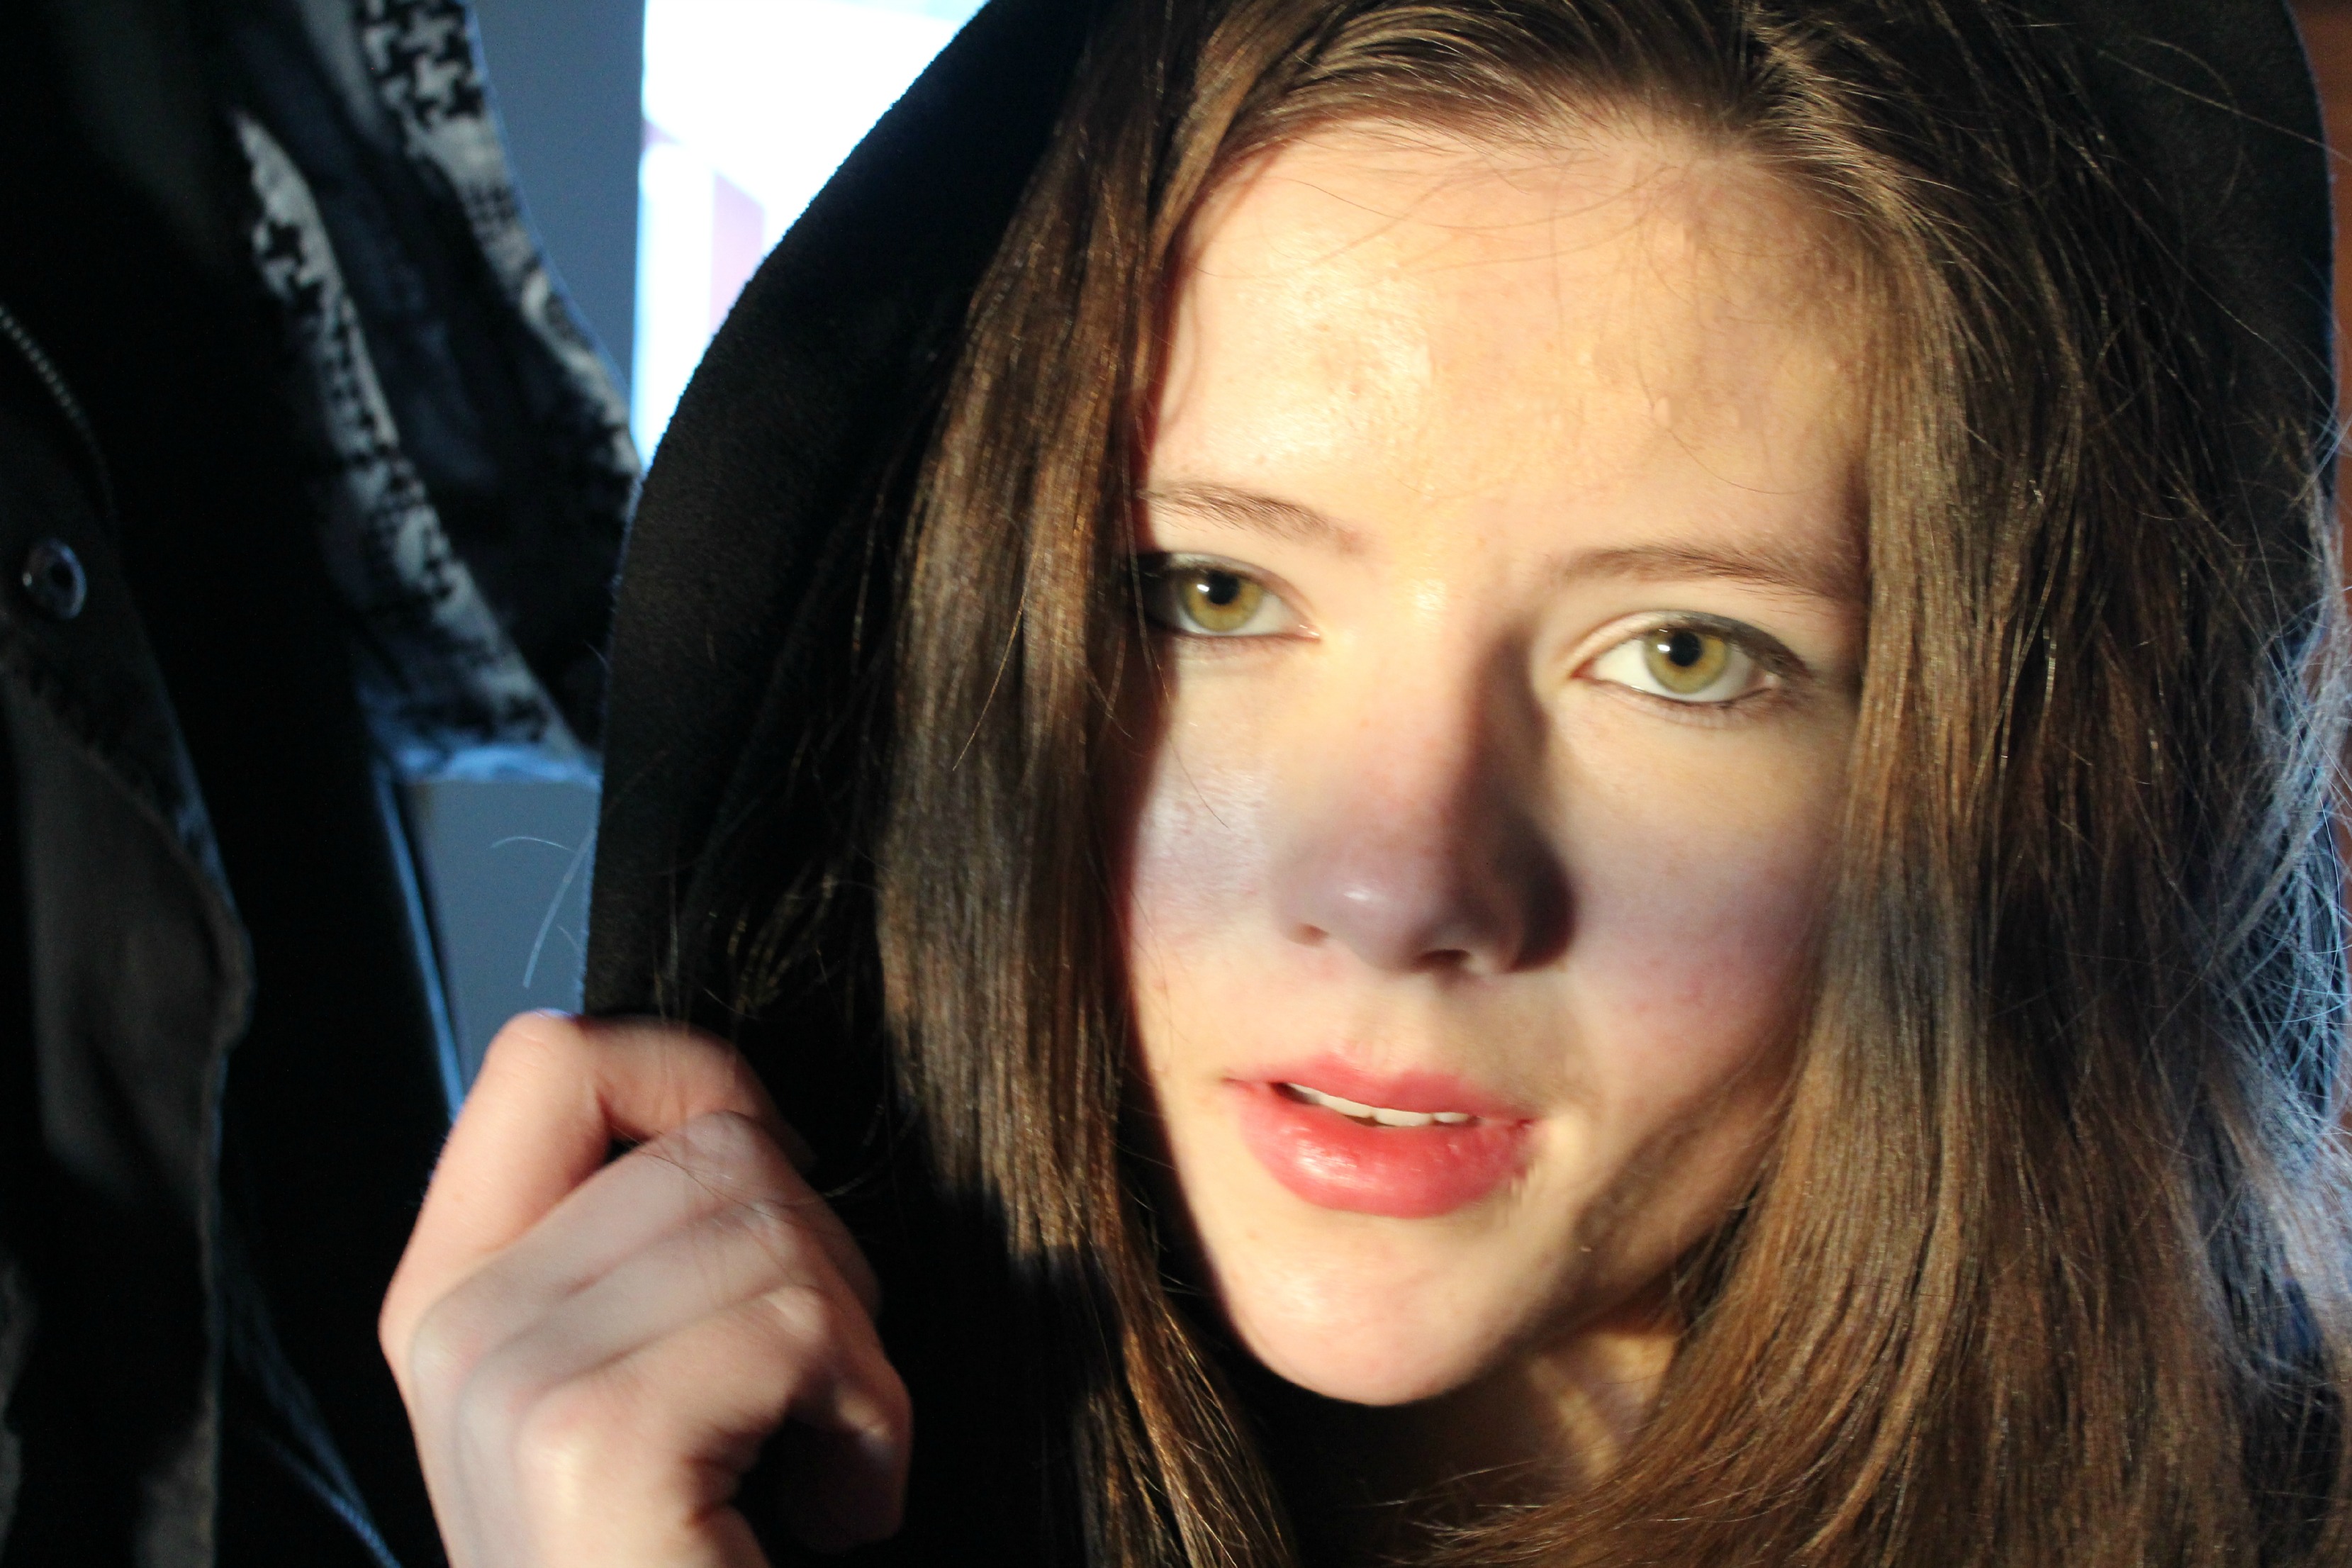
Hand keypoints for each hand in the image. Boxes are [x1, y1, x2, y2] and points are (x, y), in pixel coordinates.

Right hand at [381, 1013, 909, 1566]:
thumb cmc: (693, 1555)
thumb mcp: (644, 1383)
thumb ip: (646, 1249)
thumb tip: (742, 1120)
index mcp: (453, 1288)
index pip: (550, 1057)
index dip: (697, 1080)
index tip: (776, 1190)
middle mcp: (451, 1323)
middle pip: (715, 1142)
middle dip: (826, 1260)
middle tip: (812, 1400)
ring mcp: (504, 1383)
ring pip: (776, 1226)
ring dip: (856, 1355)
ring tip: (823, 1468)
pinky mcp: (587, 1445)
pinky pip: (796, 1327)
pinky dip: (869, 1424)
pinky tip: (835, 1515)